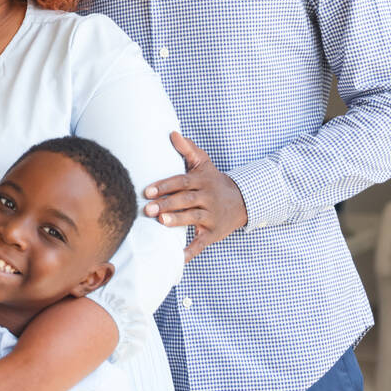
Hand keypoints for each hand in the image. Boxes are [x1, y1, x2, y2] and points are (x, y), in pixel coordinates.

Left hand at [145, 131, 247, 260]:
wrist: (243, 200)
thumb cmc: (214, 180)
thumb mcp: (204, 163)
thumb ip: (188, 149)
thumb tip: (172, 133)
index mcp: (202, 181)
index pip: (182, 182)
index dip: (165, 185)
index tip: (147, 190)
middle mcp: (208, 198)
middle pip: (185, 200)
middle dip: (166, 204)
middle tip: (147, 209)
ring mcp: (212, 216)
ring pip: (194, 218)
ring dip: (178, 220)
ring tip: (161, 222)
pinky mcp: (213, 232)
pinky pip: (201, 243)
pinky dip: (191, 251)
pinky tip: (178, 257)